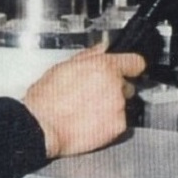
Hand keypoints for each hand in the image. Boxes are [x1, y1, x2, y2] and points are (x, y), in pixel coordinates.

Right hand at [22, 43, 144, 158]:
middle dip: (113, 89)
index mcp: (103, 67)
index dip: (130, 66)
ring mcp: (118, 107)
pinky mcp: (117, 127)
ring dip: (110, 106)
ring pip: (121, 104)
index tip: (129, 69)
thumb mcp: (62, 67)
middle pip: (126, 85)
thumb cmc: (46, 99)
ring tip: (86, 110)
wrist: (42, 126)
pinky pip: (118, 122)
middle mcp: (115, 86)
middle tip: (92, 95)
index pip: (135, 62)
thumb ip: (88, 56)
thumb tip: (100, 49)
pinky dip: (108, 124)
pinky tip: (89, 122)